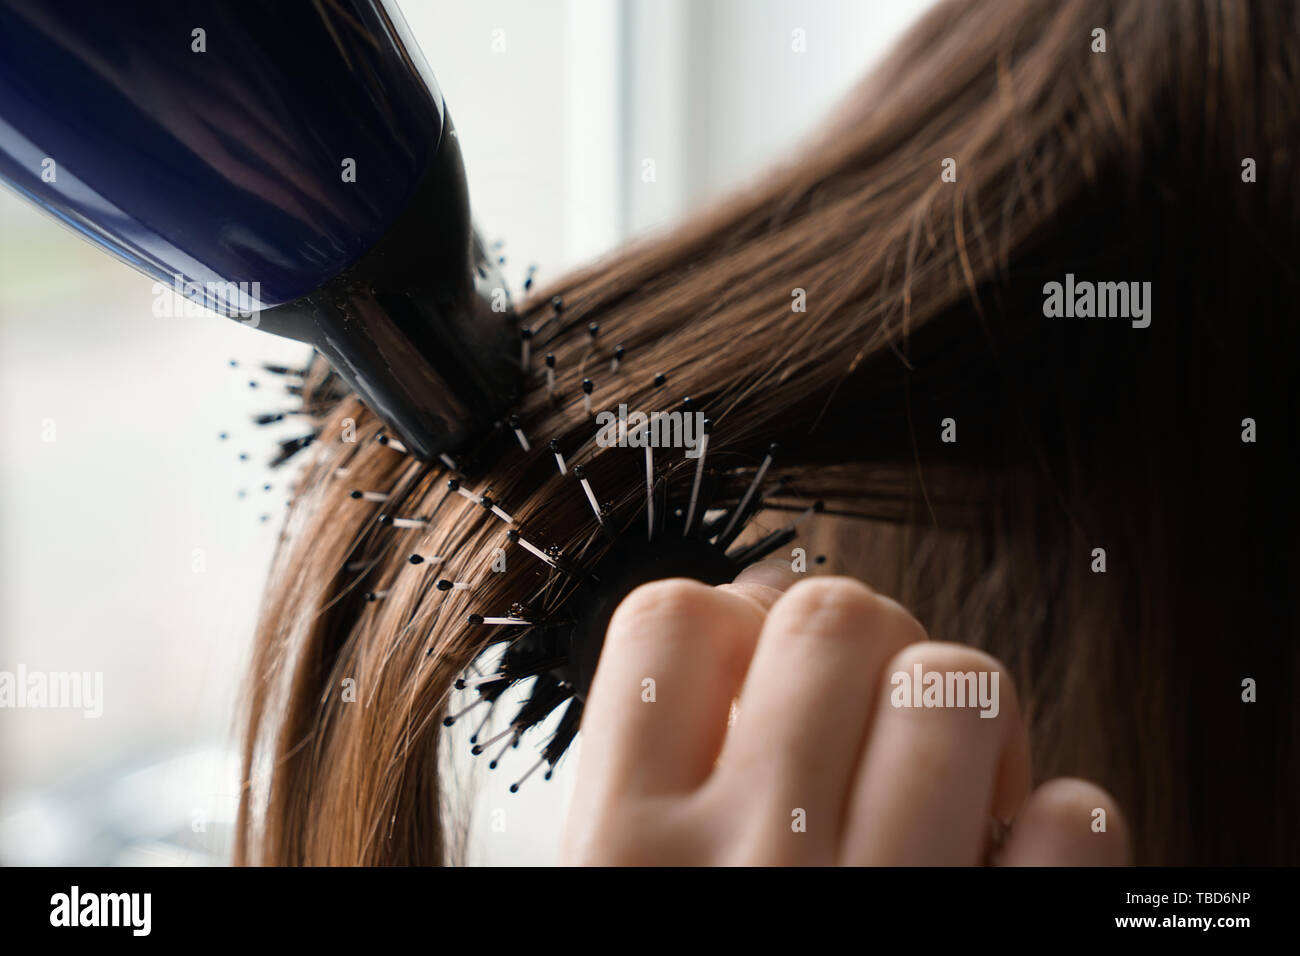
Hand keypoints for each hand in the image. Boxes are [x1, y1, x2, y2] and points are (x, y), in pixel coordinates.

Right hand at [560, 564, 1129, 864]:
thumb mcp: (606, 891)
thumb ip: (643, 781)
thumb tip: (738, 633)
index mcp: (623, 851)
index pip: (672, 619)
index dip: (731, 613)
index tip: (760, 655)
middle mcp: (750, 868)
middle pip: (834, 614)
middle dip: (863, 644)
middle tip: (866, 710)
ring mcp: (884, 906)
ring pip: (959, 683)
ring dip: (963, 715)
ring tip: (947, 777)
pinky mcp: (994, 947)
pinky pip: (1072, 821)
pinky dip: (1058, 820)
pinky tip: (1011, 851)